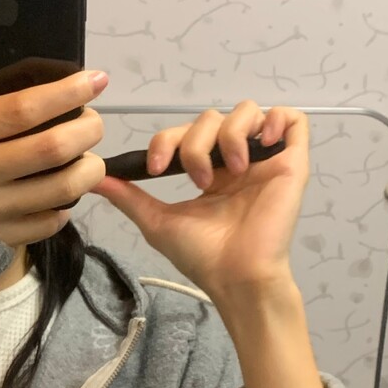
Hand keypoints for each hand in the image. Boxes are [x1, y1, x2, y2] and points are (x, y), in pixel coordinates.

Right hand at [0, 70, 108, 247]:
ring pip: (61, 188)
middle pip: (51, 147)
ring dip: (88, 171)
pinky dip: (64, 206)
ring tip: (89, 161)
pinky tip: (61, 196)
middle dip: (87, 130)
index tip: (94, 80)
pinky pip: (48, 222)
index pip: (23, 108)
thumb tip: (50, 101)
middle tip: (93, 123)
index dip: (67, 92)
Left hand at [93, 101, 309, 298]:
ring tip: (232, 170)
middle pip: (214, 118)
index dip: (167, 140)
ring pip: (248, 112)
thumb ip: (128, 197)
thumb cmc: (202, 255)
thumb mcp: (156, 222)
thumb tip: (95, 178)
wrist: (235, 276)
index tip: (156, 168)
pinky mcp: (292, 163)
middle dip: (196, 142)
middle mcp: (237, 162)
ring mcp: (265, 161)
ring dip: (231, 134)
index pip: (186, 133)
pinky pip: (293, 120)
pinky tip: (261, 145)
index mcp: (210, 172)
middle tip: (198, 180)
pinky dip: (276, 120)